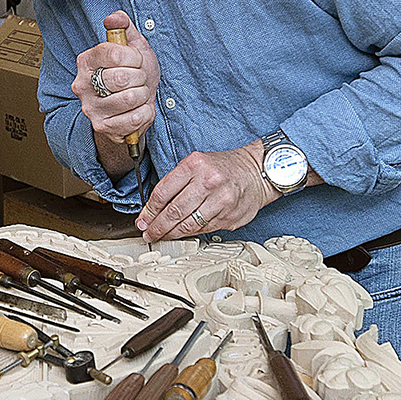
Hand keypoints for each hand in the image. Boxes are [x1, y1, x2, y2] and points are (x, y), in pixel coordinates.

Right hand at [71, 10, 159, 143]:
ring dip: (143, 96)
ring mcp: (90, 108)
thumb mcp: (132, 47)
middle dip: (141, 78)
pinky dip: (145, 113)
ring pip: (131, 98)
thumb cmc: (132, 76)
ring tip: (138, 95)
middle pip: (123, 77)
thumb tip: (113, 18)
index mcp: (86, 61)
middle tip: (139, 80)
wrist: (131, 108)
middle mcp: (82, 85)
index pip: (114, 53)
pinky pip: (135, 118)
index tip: (136, 61)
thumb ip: (124, 27)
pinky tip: (138, 110)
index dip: (134, 57)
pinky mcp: (102, 127)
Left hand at [137, 141, 277, 242]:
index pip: (163, 192)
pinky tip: (182, 233)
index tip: (142, 220)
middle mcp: (208, 182)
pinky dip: (190, 233)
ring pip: (188, 225)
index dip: (149, 211)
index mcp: (195, 165)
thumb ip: (176, 182)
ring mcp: (221, 201)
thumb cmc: (224, 167)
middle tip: (148, 234)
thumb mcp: (197, 163)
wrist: (257, 171)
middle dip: (157, 226)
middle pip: (173, 211)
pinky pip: (203, 229)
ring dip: (171, 234)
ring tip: (162, 236)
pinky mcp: (230, 216)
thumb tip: (154, 208)